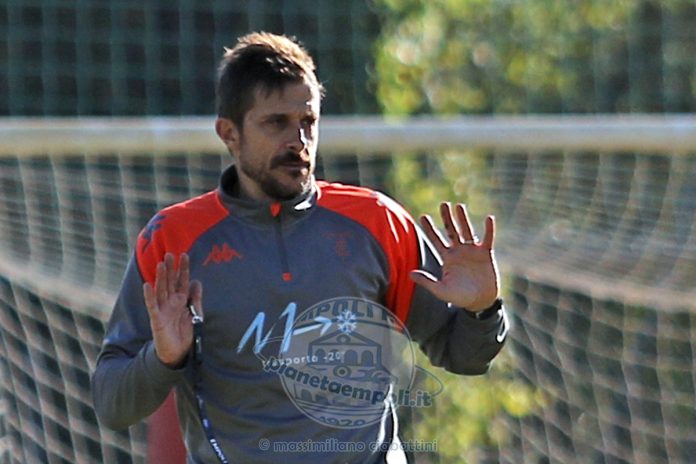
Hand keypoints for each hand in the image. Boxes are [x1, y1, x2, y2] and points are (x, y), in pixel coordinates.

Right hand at [143, 252, 202, 368]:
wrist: (178, 353)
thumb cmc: (185, 332)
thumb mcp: (195, 314)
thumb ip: (196, 298)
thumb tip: (197, 281)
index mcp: (180, 300)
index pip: (181, 281)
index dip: (183, 269)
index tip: (184, 255)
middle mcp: (170, 302)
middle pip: (170, 282)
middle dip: (170, 269)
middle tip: (170, 254)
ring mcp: (162, 309)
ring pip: (160, 290)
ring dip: (160, 278)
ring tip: (161, 264)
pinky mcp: (156, 319)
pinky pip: (152, 306)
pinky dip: (149, 296)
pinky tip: (147, 285)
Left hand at [410, 202, 499, 311]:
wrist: (480, 302)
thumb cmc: (459, 297)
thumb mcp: (441, 290)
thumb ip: (427, 282)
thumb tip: (409, 274)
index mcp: (447, 258)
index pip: (436, 240)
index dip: (430, 229)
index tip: (422, 216)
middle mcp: (459, 251)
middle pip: (451, 231)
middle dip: (447, 218)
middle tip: (443, 204)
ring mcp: (472, 251)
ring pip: (467, 231)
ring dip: (463, 219)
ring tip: (459, 206)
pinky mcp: (486, 254)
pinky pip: (488, 239)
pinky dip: (489, 229)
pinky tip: (489, 218)